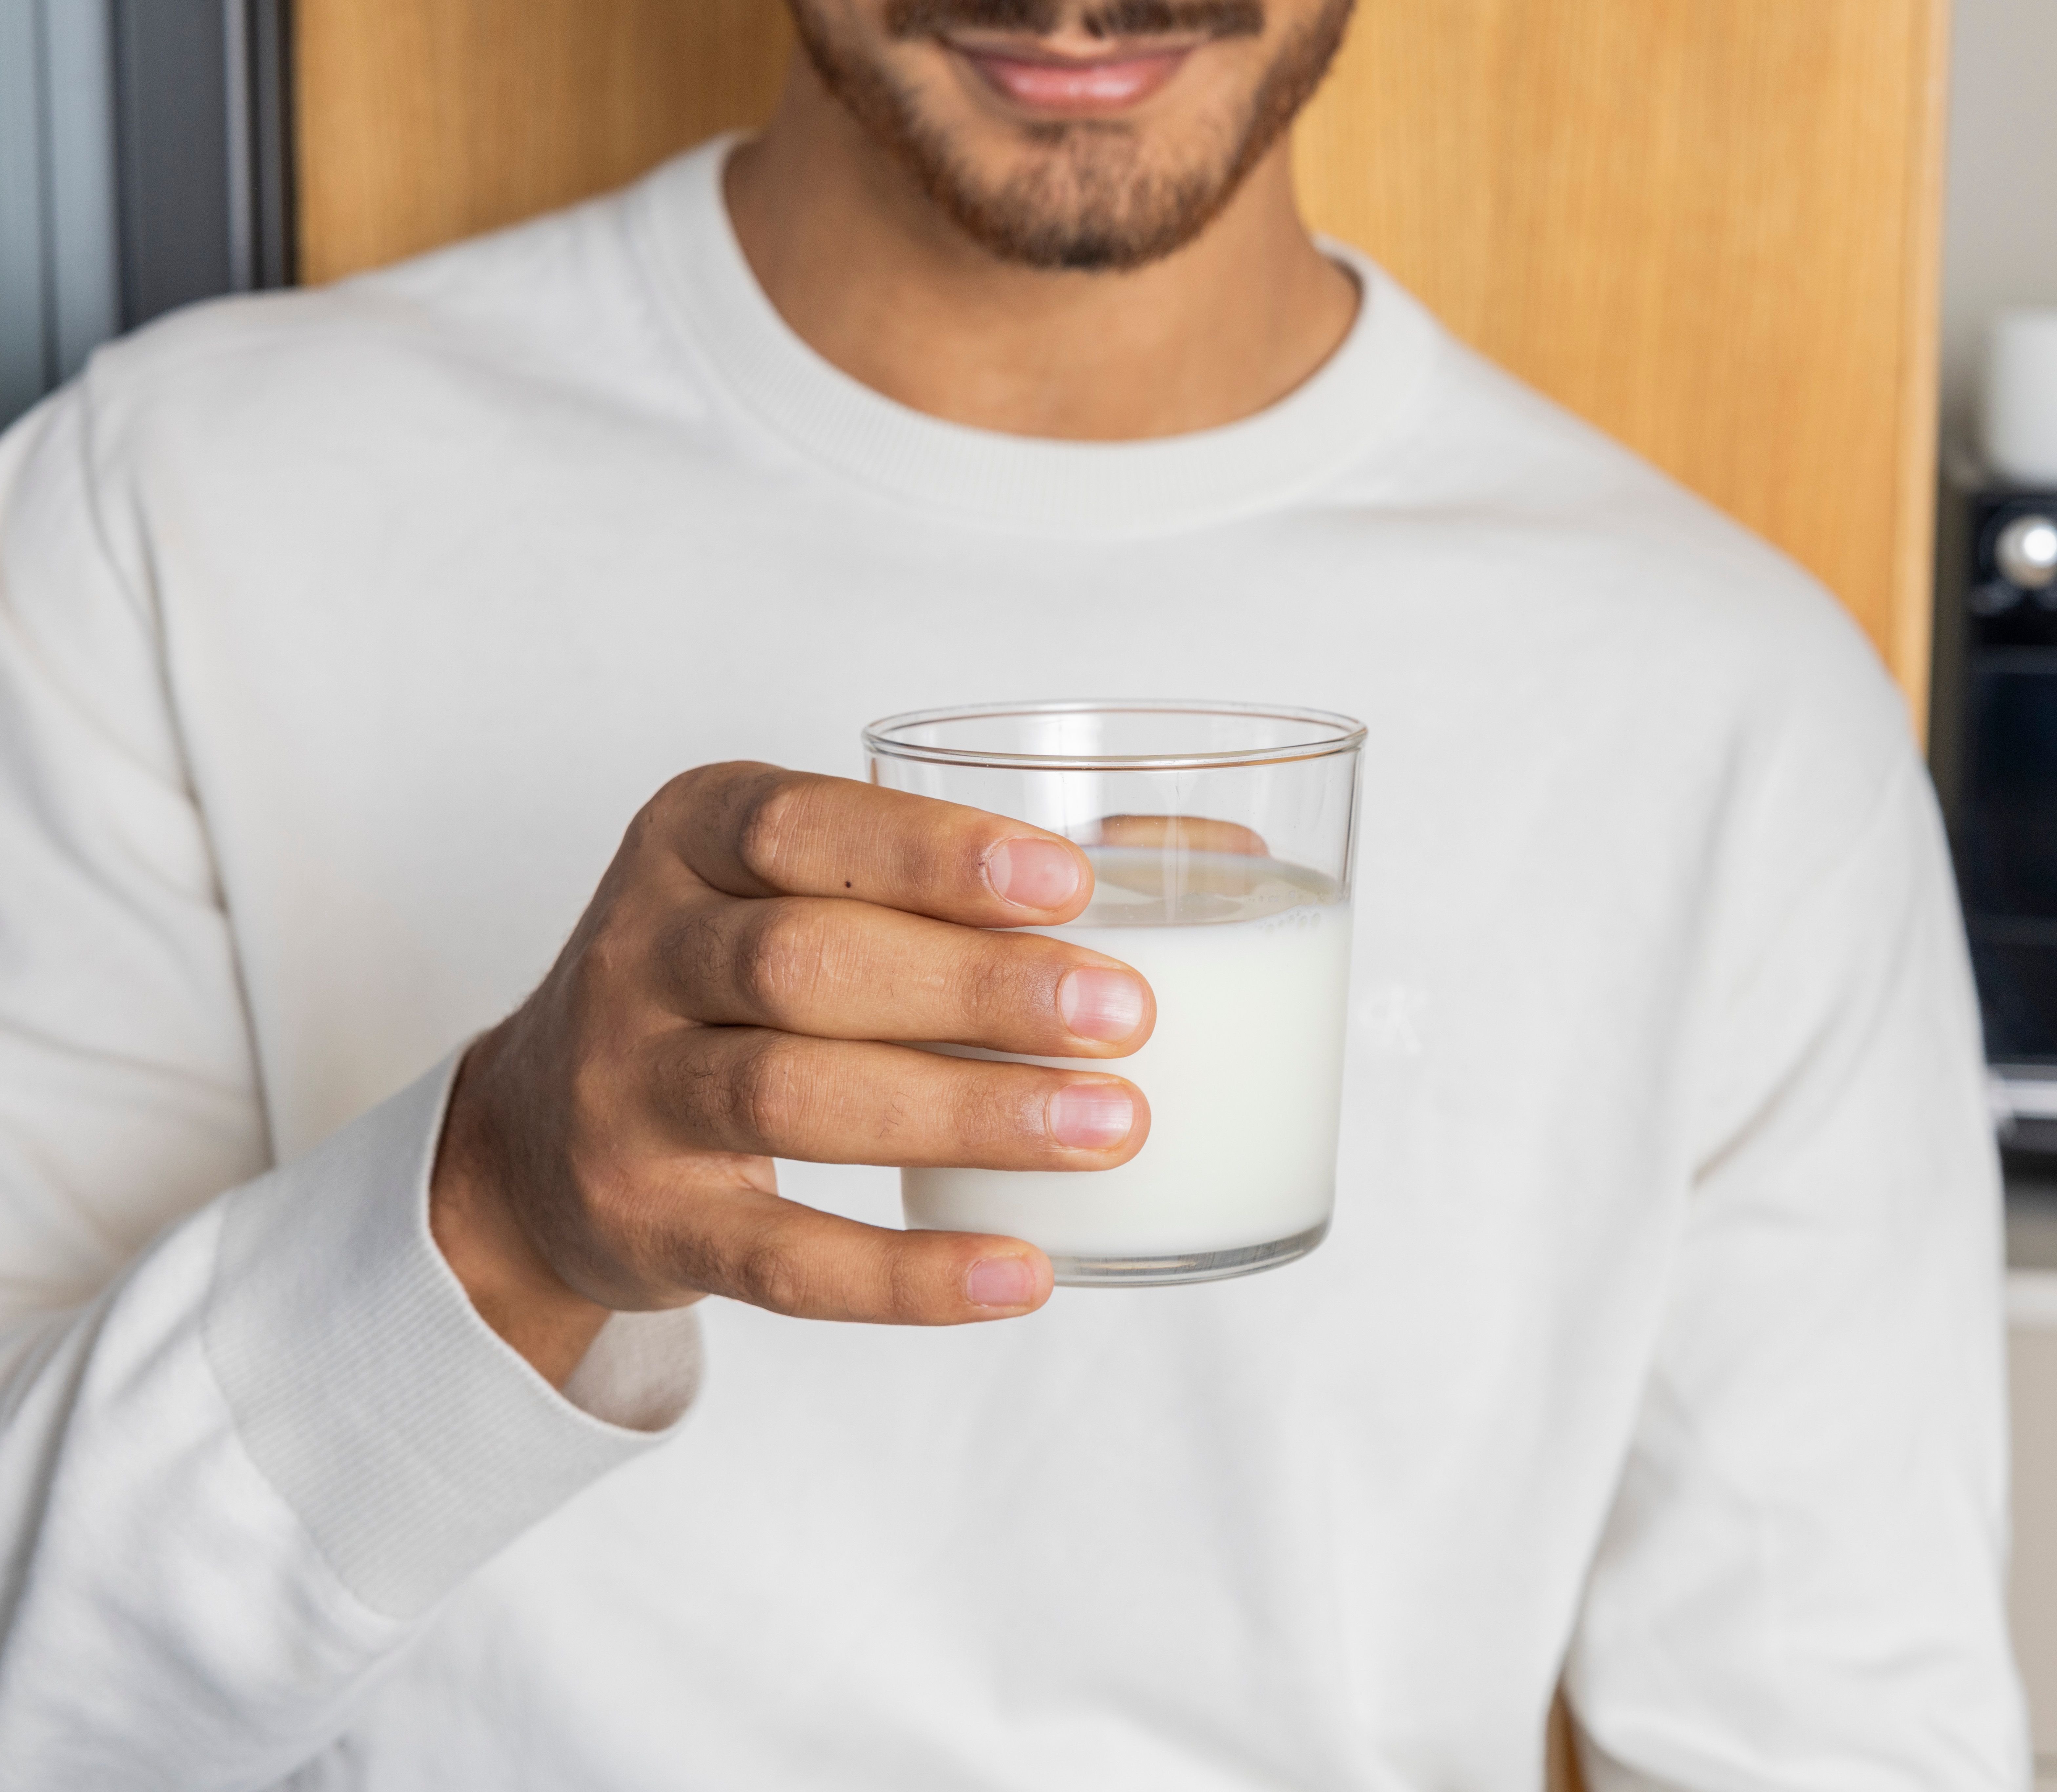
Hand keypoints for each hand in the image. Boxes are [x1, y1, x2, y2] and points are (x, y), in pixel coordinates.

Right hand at [430, 763, 1153, 1384]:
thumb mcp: (799, 889)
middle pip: (806, 964)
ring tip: (1112, 1126)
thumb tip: (1221, 853)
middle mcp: (636, 955)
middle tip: (1127, 1014)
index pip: (799, 826)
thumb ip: (967, 872)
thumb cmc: (737, 986)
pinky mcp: (647, 1226)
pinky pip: (782, 1259)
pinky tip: (1023, 1272)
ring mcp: (626, 1096)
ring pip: (794, 1096)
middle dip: (977, 989)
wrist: (539, 1140)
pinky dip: (909, 1274)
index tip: (1070, 883)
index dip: (933, 853)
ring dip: (966, 1113)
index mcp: (687, 838)